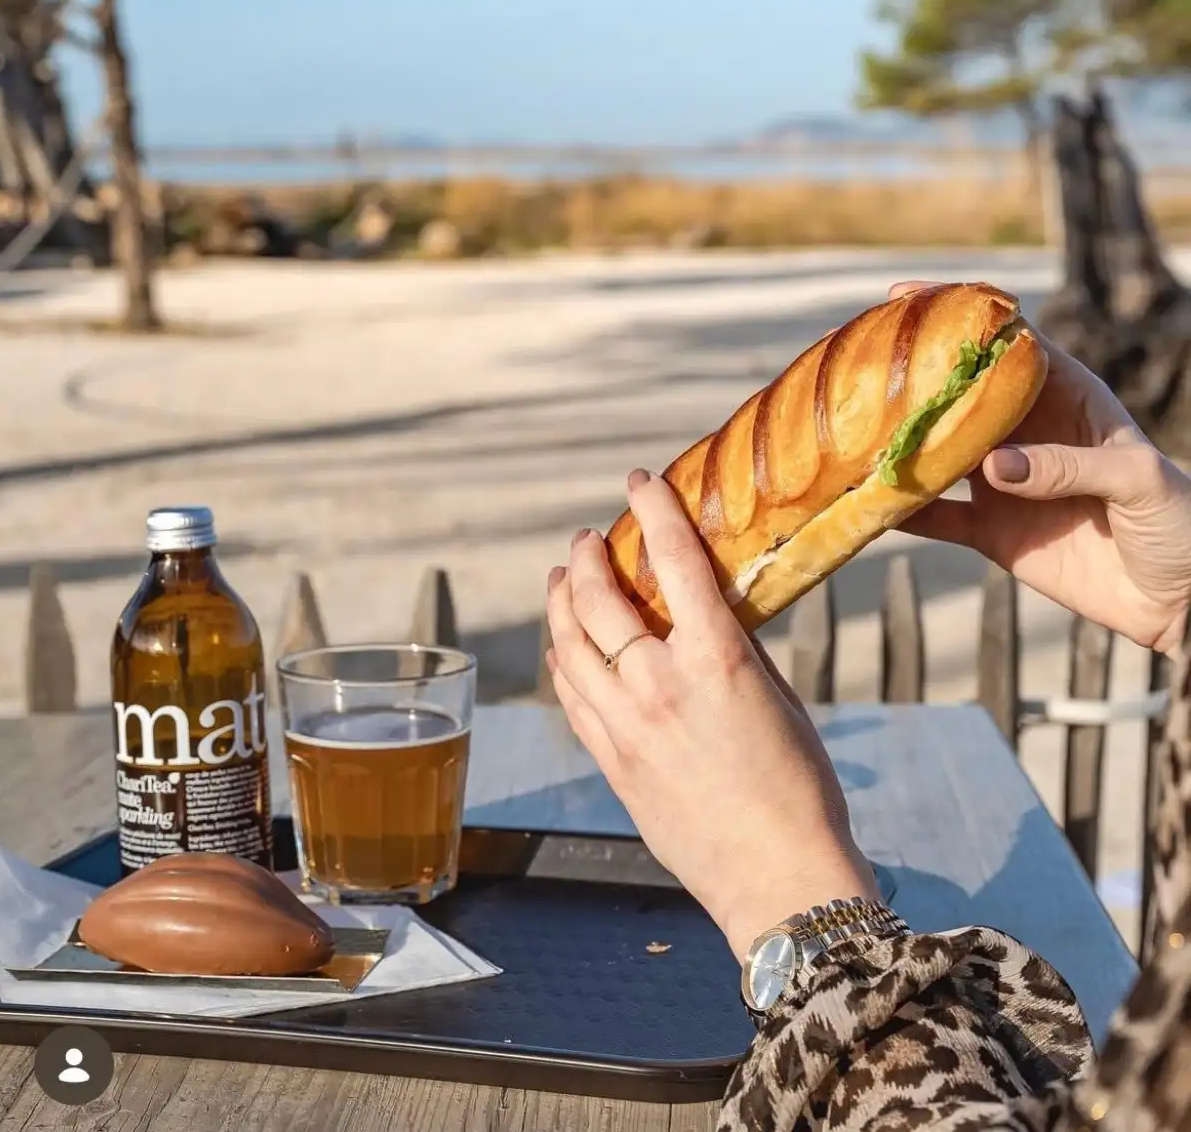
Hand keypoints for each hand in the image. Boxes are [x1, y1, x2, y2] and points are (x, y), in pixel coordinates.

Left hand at [545, 469, 876, 961]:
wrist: (777, 879)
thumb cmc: (799, 790)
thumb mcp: (780, 699)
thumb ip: (736, 647)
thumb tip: (707, 608)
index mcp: (715, 658)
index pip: (674, 560)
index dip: (653, 509)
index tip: (640, 480)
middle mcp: (659, 684)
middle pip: (599, 598)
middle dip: (587, 557)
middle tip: (589, 538)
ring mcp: (626, 726)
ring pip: (569, 644)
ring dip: (561, 602)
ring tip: (562, 577)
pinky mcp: (610, 763)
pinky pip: (571, 696)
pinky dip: (562, 659)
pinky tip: (564, 646)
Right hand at [892, 281, 1190, 650]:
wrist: (1180, 604)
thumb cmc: (1179, 524)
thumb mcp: (1136, 480)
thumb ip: (1068, 466)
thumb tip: (993, 465)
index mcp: (1067, 398)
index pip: (1008, 344)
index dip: (959, 316)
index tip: (906, 298)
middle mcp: (1028, 432)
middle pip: (959, 393)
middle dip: (911, 375)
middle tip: (856, 363)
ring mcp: (1007, 482)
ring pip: (938, 451)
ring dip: (897, 441)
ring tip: (847, 428)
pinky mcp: (993, 533)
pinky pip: (937, 518)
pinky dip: (901, 510)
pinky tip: (866, 501)